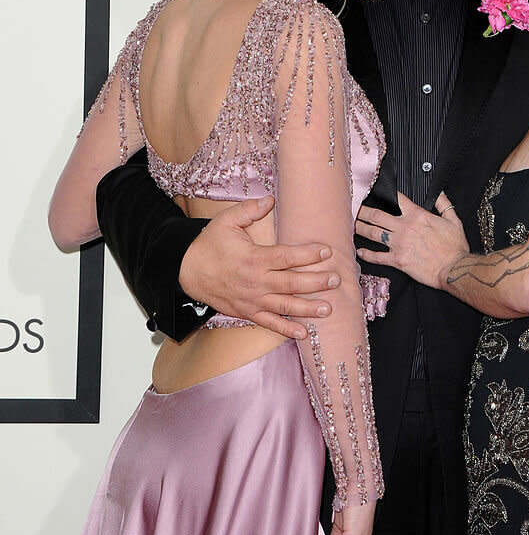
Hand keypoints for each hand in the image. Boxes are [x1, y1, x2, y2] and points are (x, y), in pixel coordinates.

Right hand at [178, 195, 339, 337]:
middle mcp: (256, 281)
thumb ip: (249, 210)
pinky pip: (269, 323)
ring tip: (328, 309)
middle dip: (316, 282)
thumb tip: (270, 200)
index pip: (287, 257)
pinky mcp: (247, 312)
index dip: (308, 255)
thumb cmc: (209, 245)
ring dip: (308, 309)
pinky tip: (304, 333)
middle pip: (292, 283)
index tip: (327, 251)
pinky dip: (286, 330)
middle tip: (335, 280)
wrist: (186, 271)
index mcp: (254, 258)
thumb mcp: (225, 221)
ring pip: (285, 306)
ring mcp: (253, 300)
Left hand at [356, 191, 468, 288]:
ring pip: (373, 233)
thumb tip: (439, 193)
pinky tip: (360, 251)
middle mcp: (405, 228)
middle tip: (353, 207)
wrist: (454, 268)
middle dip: (363, 210)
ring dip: (360, 228)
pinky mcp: (397, 260)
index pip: (397, 199)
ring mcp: (399, 244)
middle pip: (377, 215)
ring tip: (351, 224)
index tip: (375, 190)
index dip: (385, 192)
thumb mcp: (453, 221)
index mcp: (417, 216)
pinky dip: (367, 254)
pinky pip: (377, 256)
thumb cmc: (455, 247)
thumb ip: (444, 204)